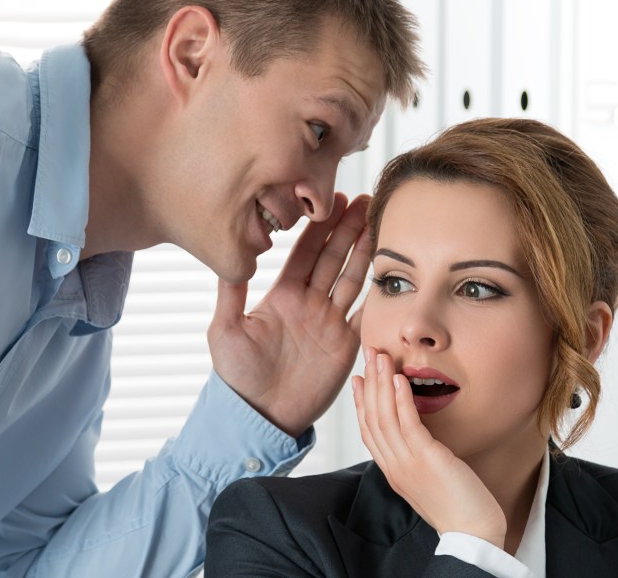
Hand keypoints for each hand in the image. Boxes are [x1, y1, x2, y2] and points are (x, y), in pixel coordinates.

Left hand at [208, 193, 369, 437]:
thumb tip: (229, 257)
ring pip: (352, 278)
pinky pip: (367, 313)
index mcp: (282, 295)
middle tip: (364, 201)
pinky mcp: (347, 344)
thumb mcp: (225, 331)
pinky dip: (380, 294)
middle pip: (333, 258)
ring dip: (366, 252)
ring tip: (380, 224)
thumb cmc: (238, 376)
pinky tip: (392, 272)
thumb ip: (230, 294)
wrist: (262, 417)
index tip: (333, 201)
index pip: (305, 252)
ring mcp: (330, 322)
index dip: (319, 227)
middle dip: (348, 229)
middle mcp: (309, 303)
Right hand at [353, 348, 506, 547]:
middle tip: (370, 355)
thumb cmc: (458, 506)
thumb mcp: (429, 477)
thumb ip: (418, 456)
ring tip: (381, 357)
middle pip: (372, 418)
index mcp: (392, 471)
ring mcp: (406, 463)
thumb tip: (418, 435)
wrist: (472, 533)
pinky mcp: (425, 459)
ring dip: (381, 383)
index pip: (368, 431)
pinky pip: (407, 423)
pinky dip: (401, 399)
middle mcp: (393, 466)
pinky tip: (399, 379)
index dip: (361, 402)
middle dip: (369, 383)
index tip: (359, 379)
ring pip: (384, 416)